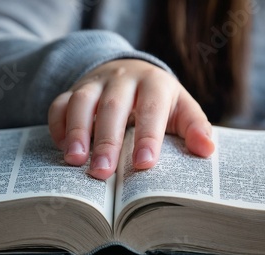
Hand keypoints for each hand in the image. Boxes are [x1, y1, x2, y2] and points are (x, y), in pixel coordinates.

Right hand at [48, 59, 214, 179]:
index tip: (144, 163)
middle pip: (113, 107)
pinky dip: (57, 125)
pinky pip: (59, 104)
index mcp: (154, 83)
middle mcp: (122, 78)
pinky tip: (61, 149)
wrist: (130, 72)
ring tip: (75, 161)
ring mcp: (95, 83)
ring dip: (76, 132)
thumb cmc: (159, 100)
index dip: (148, 135)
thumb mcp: (181, 108)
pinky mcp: (73, 90)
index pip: (151, 108)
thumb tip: (207, 150)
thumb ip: (194, 127)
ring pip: (81, 102)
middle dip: (107, 141)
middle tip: (102, 172)